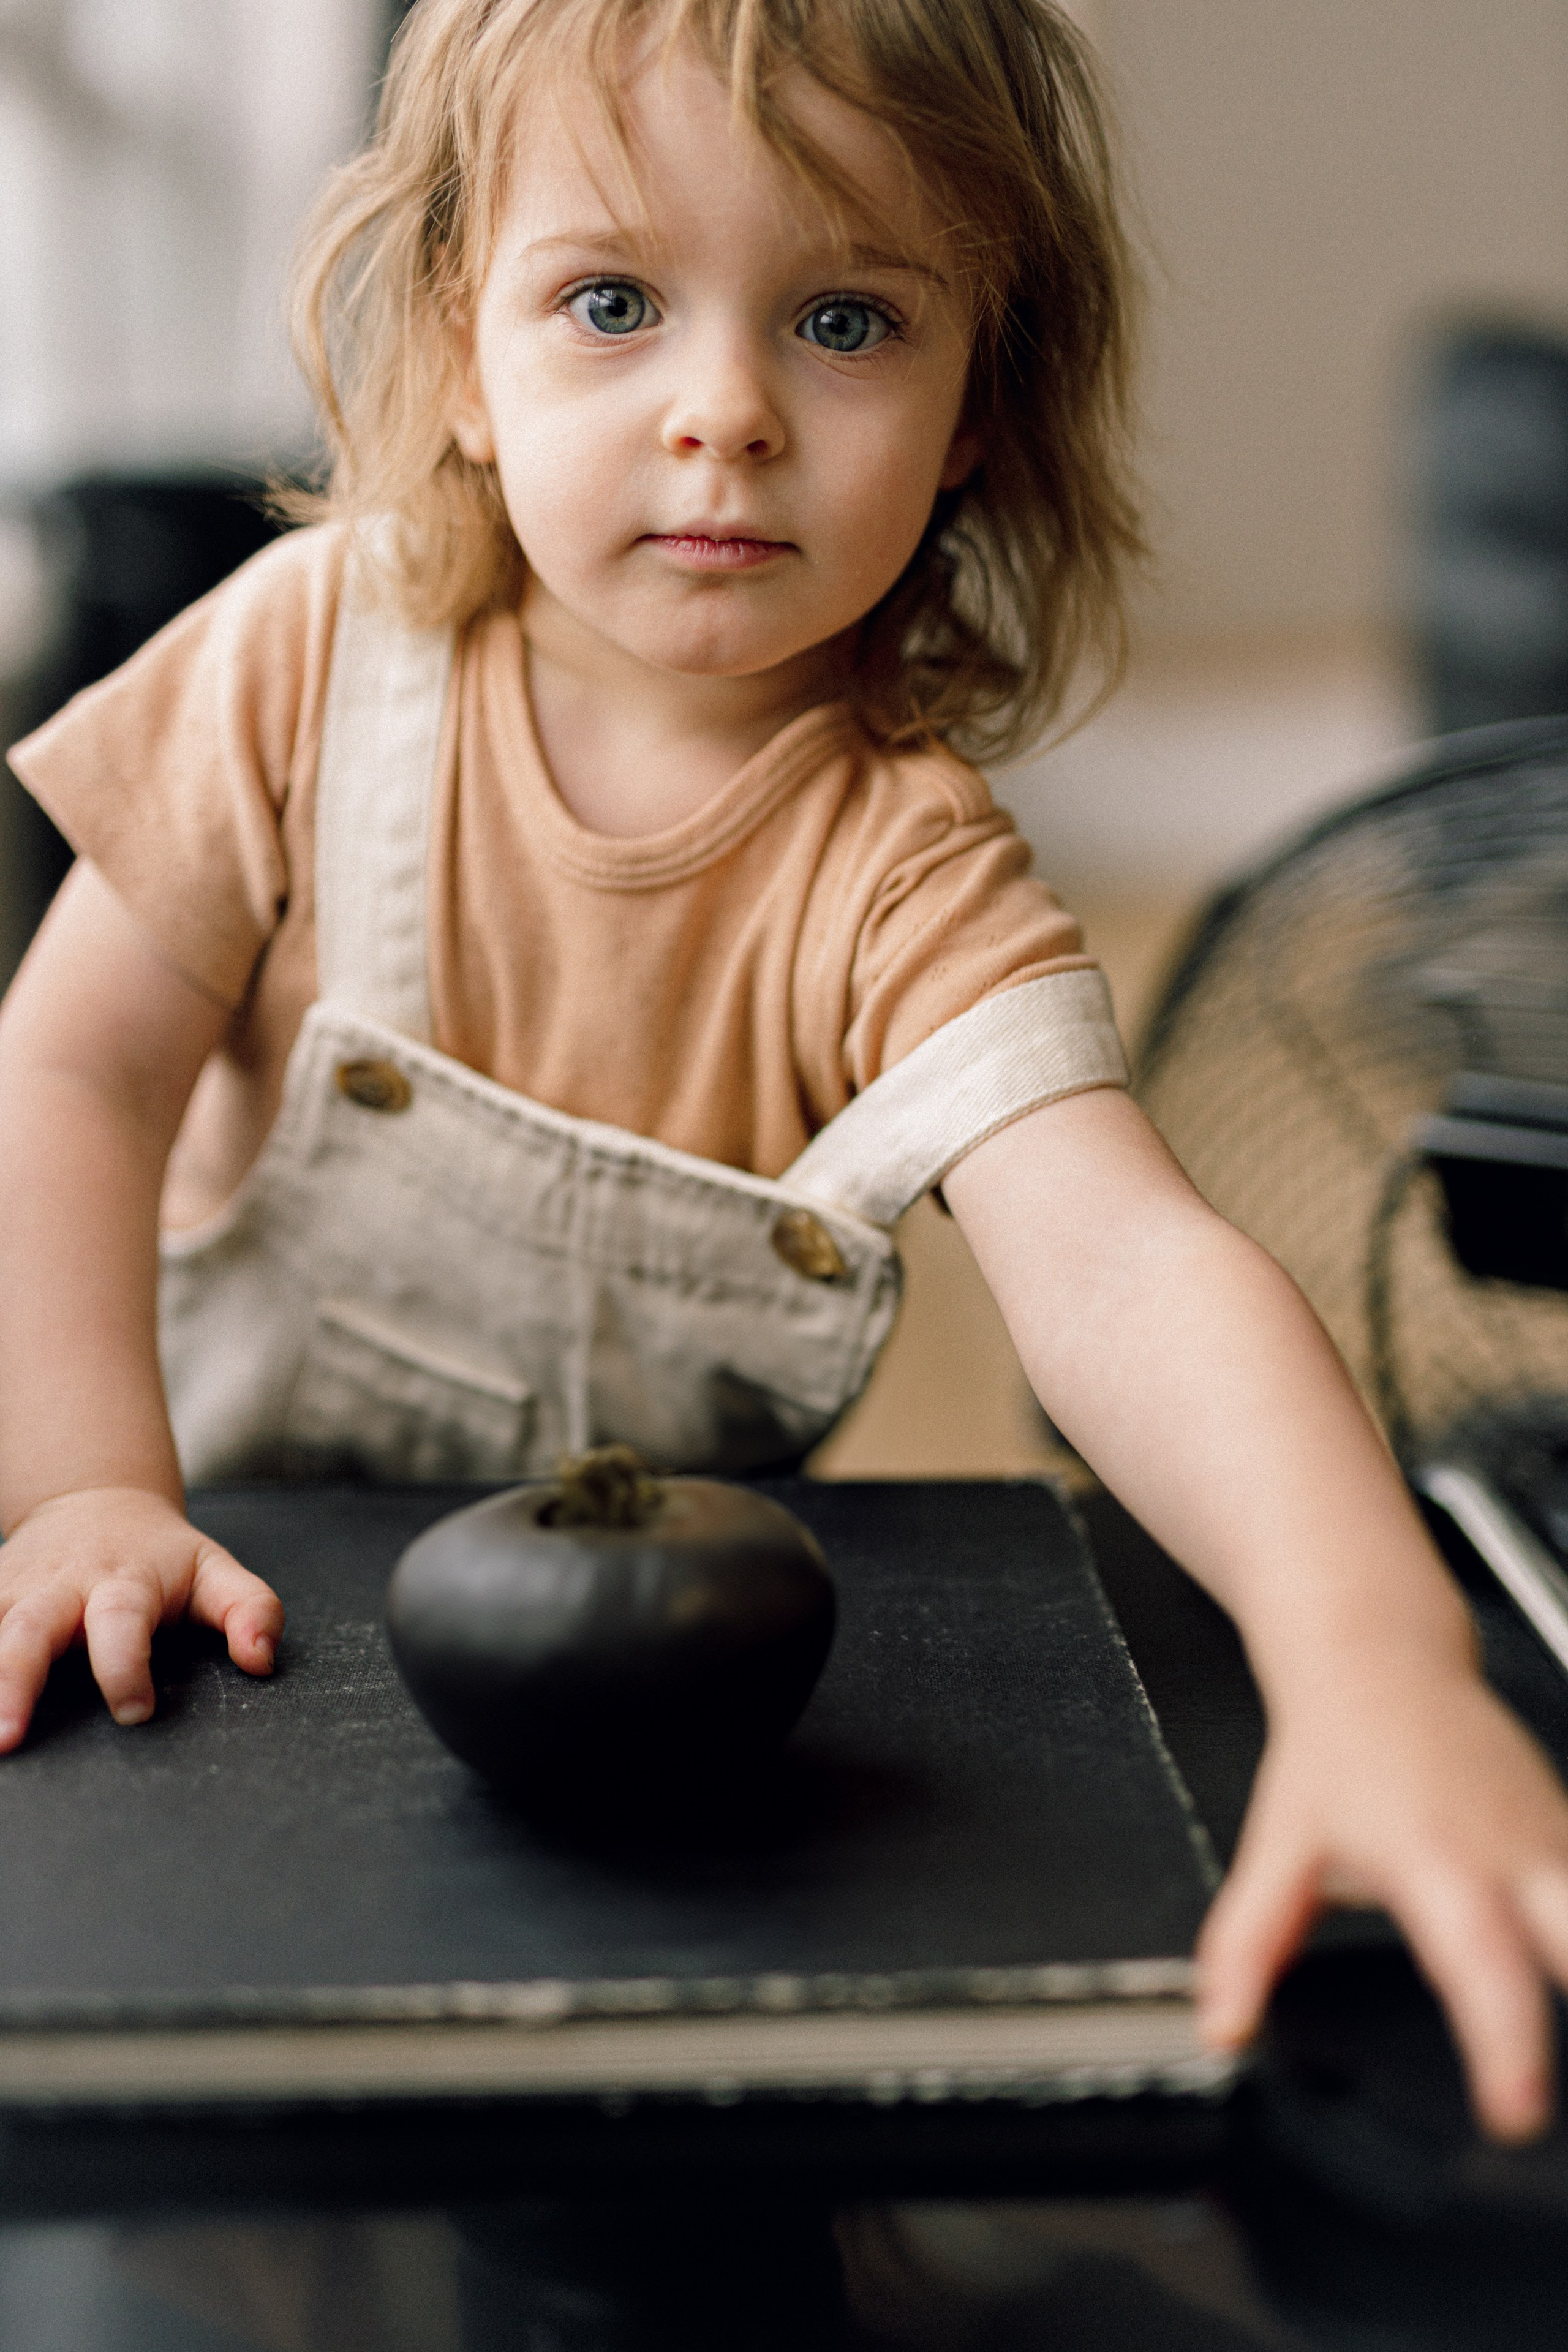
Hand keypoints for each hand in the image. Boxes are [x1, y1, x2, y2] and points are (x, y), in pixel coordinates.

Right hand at [0, 1486, 282, 1749]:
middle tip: (7, 1738)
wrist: (95, 1499)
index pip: (122, 1621)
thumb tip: (262, 1661)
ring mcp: (14, 1591)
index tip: (135, 1711)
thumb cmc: (161, 1554)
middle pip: (30, 1629)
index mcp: (122, 1581)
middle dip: (16, 1681)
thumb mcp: (214, 1570)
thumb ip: (250, 1610)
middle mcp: (60, 1586)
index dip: (126, 1665)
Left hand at [1197, 1664, 1567, 2140]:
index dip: (1505, 2047)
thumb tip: (1222, 2022)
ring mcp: (1553, 1839)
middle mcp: (1511, 1853)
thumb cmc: (1336, 1747)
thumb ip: (1249, 1943)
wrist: (1378, 1652)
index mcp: (1437, 1864)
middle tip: (1567, 2099)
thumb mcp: (1280, 1845)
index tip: (1516, 2111)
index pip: (1480, 1969)